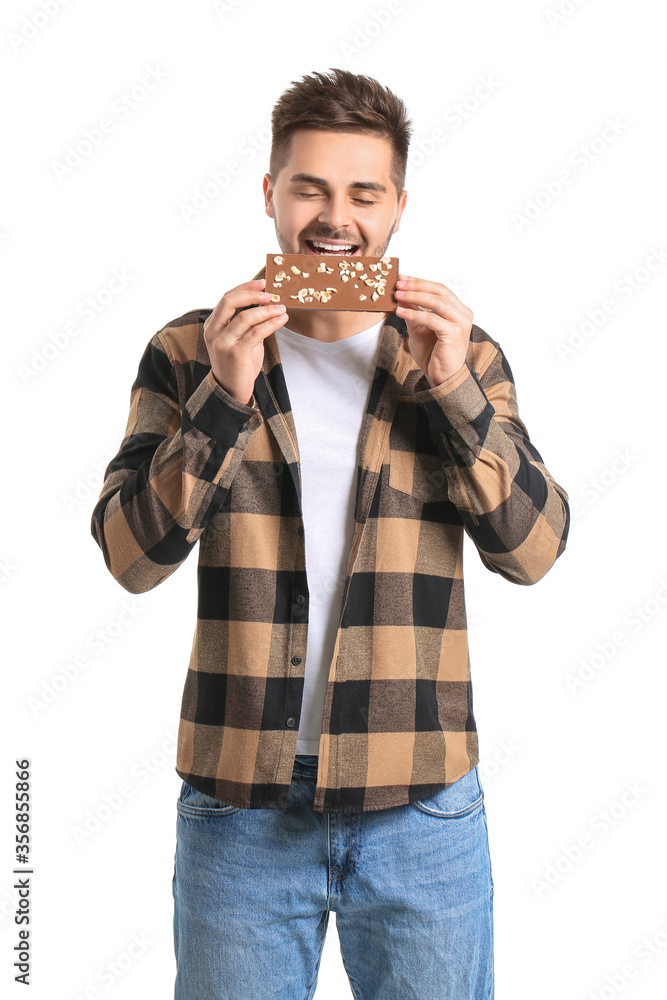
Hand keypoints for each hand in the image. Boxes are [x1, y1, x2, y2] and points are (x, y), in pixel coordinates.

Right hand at [203, 278, 288, 404]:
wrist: (231, 391)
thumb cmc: (237, 363)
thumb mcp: (239, 338)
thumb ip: (247, 322)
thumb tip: (266, 302)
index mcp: (212, 325)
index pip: (226, 299)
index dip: (245, 288)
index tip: (262, 283)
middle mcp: (213, 332)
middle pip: (229, 302)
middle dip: (252, 294)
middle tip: (271, 293)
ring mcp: (223, 343)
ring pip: (245, 317)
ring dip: (267, 310)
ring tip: (282, 308)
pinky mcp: (235, 354)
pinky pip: (255, 333)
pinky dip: (271, 324)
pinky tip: (281, 320)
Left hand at [395, 274, 472, 387]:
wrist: (442, 377)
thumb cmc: (433, 354)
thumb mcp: (419, 328)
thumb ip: (413, 311)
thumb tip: (401, 295)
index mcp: (458, 310)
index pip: (439, 289)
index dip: (420, 282)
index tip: (403, 279)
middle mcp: (463, 314)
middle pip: (439, 291)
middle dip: (417, 285)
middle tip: (399, 283)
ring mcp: (461, 323)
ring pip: (436, 302)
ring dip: (415, 296)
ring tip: (398, 296)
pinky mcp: (454, 334)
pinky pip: (431, 319)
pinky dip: (414, 314)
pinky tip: (400, 312)